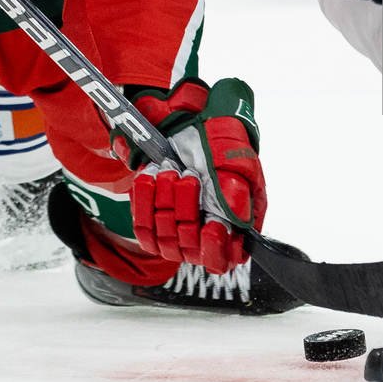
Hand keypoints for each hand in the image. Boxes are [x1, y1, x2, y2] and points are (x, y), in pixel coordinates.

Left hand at [128, 78, 264, 274]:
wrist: (189, 123)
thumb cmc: (220, 142)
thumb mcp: (235, 158)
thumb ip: (238, 189)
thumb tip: (239, 219)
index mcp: (237, 225)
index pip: (225, 258)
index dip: (216, 248)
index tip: (212, 226)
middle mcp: (207, 234)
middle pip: (191, 246)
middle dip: (187, 208)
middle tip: (189, 176)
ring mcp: (179, 231)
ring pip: (166, 238)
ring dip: (165, 201)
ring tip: (171, 170)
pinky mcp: (154, 223)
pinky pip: (143, 228)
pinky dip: (144, 201)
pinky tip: (150, 178)